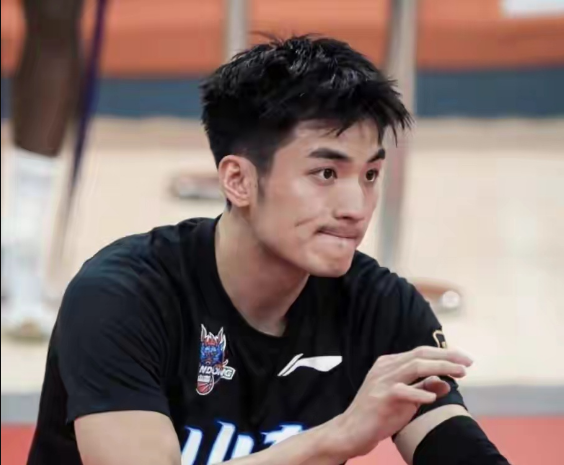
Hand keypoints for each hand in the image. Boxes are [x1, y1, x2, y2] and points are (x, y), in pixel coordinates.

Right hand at [325, 346, 472, 459]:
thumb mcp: (405, 399)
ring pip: (414, 366)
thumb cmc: (378, 414)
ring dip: (440, 368)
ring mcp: (382, 381)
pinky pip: (403, 391)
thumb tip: (447, 383)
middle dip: (447, 356)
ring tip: (460, 373)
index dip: (445, 354)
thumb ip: (423, 388)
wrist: (351, 431)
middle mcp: (386, 367)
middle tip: (468, 362)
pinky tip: (432, 399)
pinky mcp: (380, 397)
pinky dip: (420, 393)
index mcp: (390, 364)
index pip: (421, 353)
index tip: (465, 359)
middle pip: (420, 355)